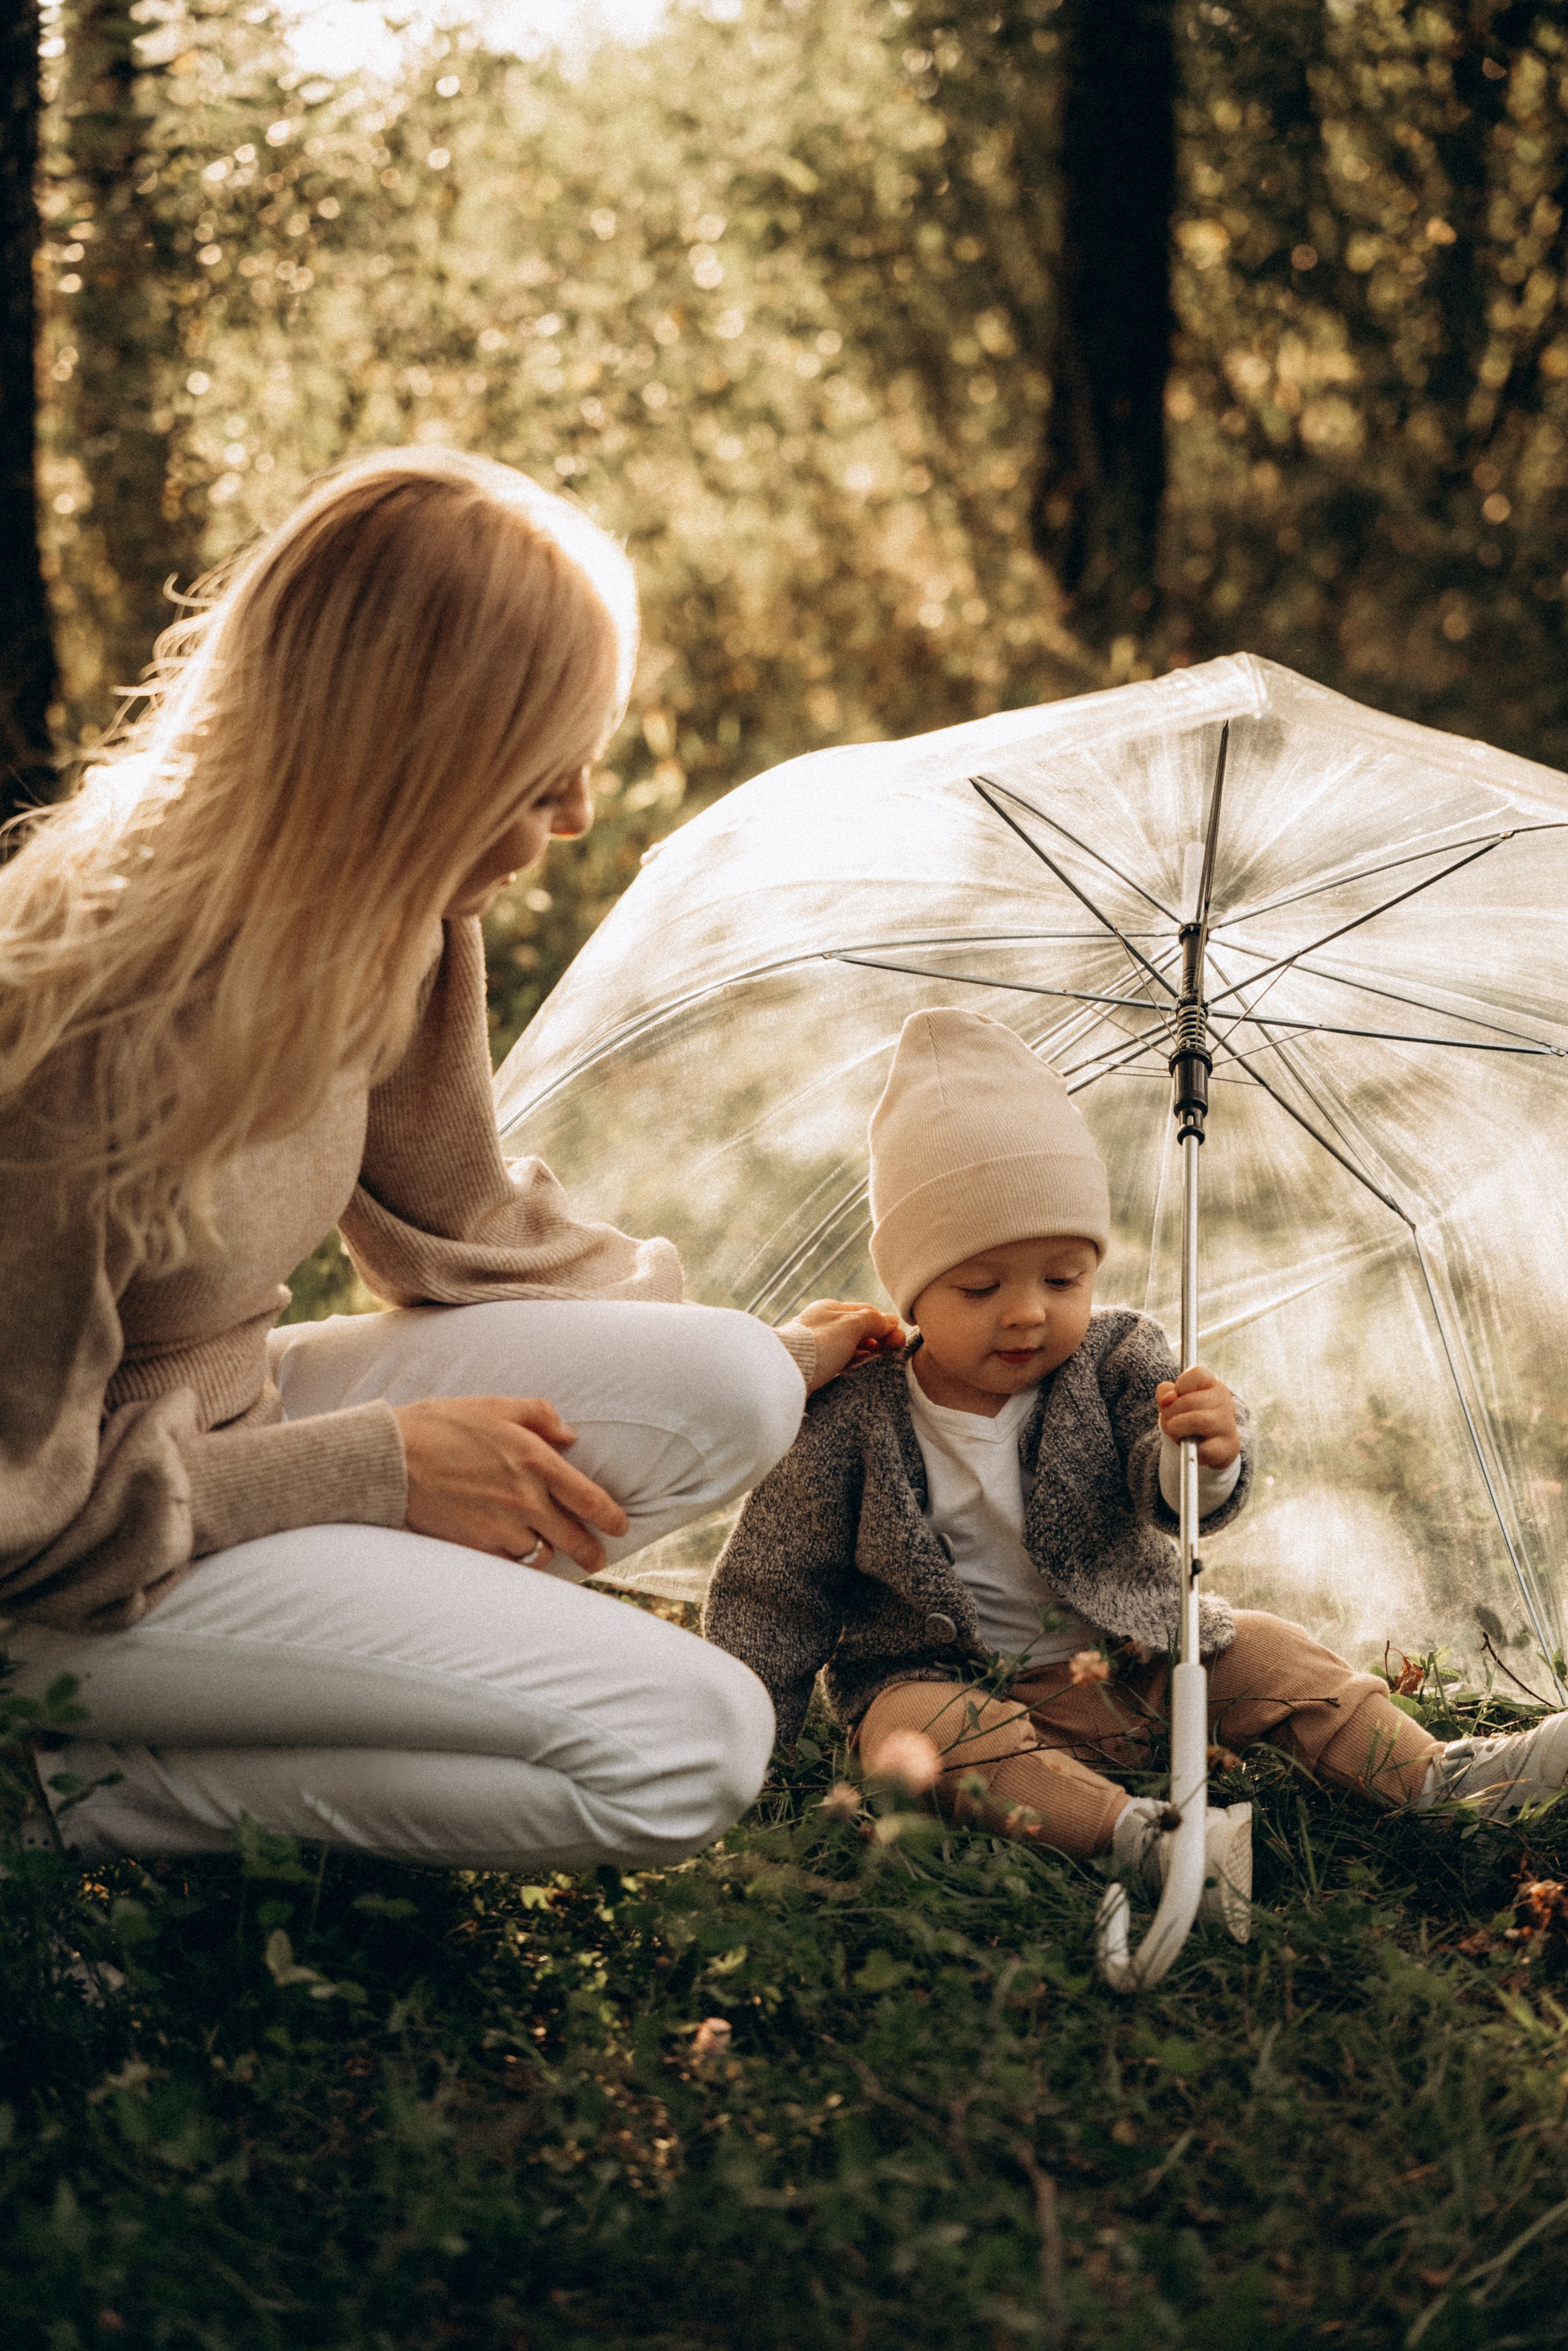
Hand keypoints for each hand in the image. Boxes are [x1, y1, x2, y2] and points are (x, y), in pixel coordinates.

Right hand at [394, 1395, 628, 1571]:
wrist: (390, 1459)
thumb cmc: (441, 1426)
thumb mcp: (495, 1406)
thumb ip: (540, 1415)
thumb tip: (571, 1436)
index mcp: (536, 1460)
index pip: (590, 1499)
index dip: (612, 1518)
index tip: (621, 1527)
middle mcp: (525, 1498)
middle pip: (573, 1538)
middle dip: (591, 1553)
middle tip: (597, 1559)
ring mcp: (501, 1526)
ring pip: (542, 1555)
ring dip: (551, 1556)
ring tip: (554, 1556)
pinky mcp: (476, 1547)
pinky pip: (510, 1564)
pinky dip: (517, 1562)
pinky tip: (517, 1557)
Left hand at [796, 1299, 905, 1392]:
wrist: (785, 1373)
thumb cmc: (818, 1345)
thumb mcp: (851, 1326)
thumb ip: (873, 1321)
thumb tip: (891, 1320)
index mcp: (830, 1309)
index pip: (866, 1311)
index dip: (885, 1324)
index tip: (899, 1340)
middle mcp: (823, 1324)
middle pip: (858, 1329)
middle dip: (878, 1338)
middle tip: (893, 1352)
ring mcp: (817, 1345)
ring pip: (849, 1346)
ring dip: (867, 1352)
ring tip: (881, 1362)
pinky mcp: (813, 1365)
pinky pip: (839, 1361)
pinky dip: (853, 1363)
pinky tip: (861, 1371)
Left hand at [1155, 1365, 1238, 1469]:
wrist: (1209, 1449)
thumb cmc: (1189, 1419)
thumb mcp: (1175, 1401)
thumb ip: (1166, 1392)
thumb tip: (1168, 1398)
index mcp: (1214, 1386)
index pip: (1196, 1373)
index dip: (1179, 1386)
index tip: (1176, 1398)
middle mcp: (1225, 1402)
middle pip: (1189, 1401)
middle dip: (1170, 1413)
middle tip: (1169, 1422)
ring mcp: (1227, 1424)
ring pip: (1196, 1420)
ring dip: (1176, 1428)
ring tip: (1175, 1432)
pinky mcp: (1226, 1447)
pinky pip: (1202, 1446)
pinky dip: (1189, 1448)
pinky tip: (1190, 1447)